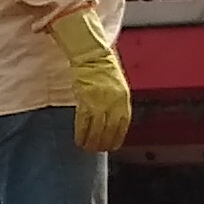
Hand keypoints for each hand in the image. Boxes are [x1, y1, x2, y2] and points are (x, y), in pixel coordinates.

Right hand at [57, 10, 133, 152]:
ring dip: (91, 142)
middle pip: (109, 130)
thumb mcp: (117, 86)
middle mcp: (114, 102)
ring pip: (96, 130)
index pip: (122, 125)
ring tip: (87, 148)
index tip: (111, 146)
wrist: (92, 54)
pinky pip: (83, 123)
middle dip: (102, 143)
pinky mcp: (85, 100)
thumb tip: (112, 121)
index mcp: (124, 99)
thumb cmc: (104, 68)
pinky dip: (81, 134)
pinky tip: (79, 140)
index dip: (116, 138)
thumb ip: (116, 103)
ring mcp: (99, 102)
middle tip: (97, 149)